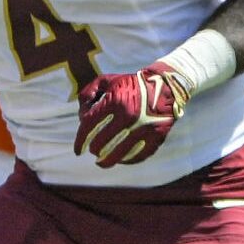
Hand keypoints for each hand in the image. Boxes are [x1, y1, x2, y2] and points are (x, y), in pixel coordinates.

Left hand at [75, 65, 189, 166]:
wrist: (165, 86)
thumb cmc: (131, 84)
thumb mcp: (108, 80)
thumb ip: (88, 92)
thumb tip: (80, 116)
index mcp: (115, 101)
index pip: (89, 125)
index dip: (80, 140)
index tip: (77, 150)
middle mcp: (129, 115)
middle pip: (102, 142)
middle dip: (94, 149)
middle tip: (93, 150)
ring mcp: (143, 128)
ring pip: (118, 153)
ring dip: (107, 161)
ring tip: (101, 162)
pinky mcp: (156, 137)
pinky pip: (138, 155)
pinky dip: (127, 160)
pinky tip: (120, 160)